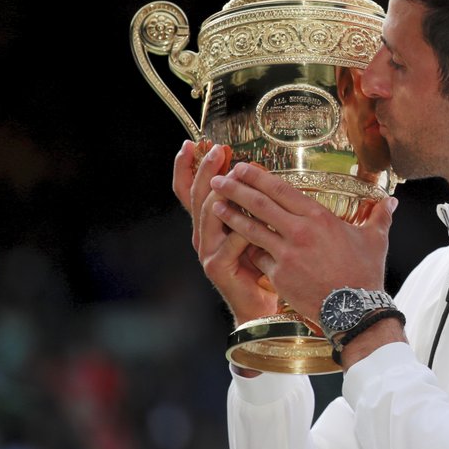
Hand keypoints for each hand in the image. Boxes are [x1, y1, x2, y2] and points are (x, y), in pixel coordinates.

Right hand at [173, 141, 277, 324]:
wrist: (260, 304)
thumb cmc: (260, 264)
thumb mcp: (252, 228)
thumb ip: (246, 206)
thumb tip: (250, 170)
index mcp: (209, 224)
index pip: (189, 191)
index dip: (187, 167)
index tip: (192, 144)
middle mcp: (202, 235)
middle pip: (198, 196)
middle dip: (206, 170)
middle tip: (216, 150)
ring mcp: (207, 251)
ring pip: (210, 213)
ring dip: (222, 191)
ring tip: (232, 173)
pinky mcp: (218, 266)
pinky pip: (232, 239)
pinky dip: (245, 226)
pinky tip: (256, 217)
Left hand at [208, 162, 396, 320]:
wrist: (354, 309)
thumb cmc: (365, 273)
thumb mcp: (374, 240)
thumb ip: (379, 216)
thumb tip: (392, 201)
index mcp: (319, 218)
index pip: (282, 190)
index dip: (259, 177)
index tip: (243, 168)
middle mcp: (299, 232)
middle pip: (260, 204)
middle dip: (236, 189)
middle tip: (219, 179)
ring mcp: (286, 254)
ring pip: (251, 229)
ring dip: (231, 215)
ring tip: (215, 205)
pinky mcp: (279, 276)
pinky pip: (257, 258)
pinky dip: (245, 249)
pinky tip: (233, 243)